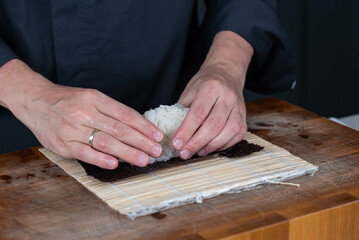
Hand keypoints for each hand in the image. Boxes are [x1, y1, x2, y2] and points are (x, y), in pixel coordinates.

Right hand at [0, 60, 162, 168]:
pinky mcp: (62, 144)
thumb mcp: (90, 97)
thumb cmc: (68, 101)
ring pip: (105, 141)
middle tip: (156, 150)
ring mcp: (73, 129)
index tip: (157, 135)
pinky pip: (84, 153)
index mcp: (95, 99)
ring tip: (143, 160)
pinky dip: (100, 159)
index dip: (144, 126)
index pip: (125, 114)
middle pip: (119, 129)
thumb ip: (110, 111)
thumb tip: (136, 127)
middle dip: (141, 141)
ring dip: (127, 152)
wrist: (35, 101)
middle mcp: (85, 112)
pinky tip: (115, 164)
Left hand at [172, 31, 252, 158]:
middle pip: (213, 125)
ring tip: (196, 152)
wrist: (226, 73)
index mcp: (210, 88)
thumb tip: (172, 132)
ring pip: (228, 132)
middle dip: (196, 142)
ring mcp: (238, 107)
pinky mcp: (244, 117)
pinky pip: (237, 135)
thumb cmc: (205, 83)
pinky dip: (223, 145)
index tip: (176, 144)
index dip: (186, 131)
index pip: (198, 113)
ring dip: (210, 146)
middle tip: (184, 154)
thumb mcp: (190, 90)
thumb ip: (183, 110)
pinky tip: (210, 148)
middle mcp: (227, 97)